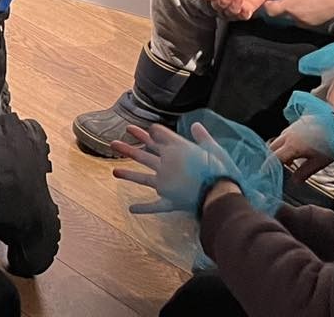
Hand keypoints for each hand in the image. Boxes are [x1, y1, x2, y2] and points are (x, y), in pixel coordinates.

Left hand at [111, 121, 240, 213]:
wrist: (219, 194)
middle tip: (113, 143)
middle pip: (143, 154)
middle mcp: (165, 164)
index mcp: (176, 150)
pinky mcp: (169, 199)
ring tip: (114, 172)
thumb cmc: (220, 170)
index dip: (149, 131)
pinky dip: (144, 208)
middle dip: (128, 148)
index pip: (158, 136)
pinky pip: (154, 205)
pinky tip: (131, 209)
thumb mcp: (214, 148)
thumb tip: (195, 125)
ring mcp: (165, 182)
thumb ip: (202, 137)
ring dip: (128, 174)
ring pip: (142, 178)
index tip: (140, 129)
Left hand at [262, 0, 333, 26]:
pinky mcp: (312, 24)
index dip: (268, 2)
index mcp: (289, 5)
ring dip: (291, 7)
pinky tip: (308, 3)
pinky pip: (300, 18)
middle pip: (279, 12)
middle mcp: (294, 16)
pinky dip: (300, 12)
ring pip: (290, 15)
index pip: (269, 10)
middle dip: (281, 3)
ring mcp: (303, 22)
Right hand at [269, 116, 333, 183]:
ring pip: (277, 140)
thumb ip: (305, 172)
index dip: (269, 166)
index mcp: (292, 146)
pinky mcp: (294, 124)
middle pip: (272, 148)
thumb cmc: (330, 143)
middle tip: (276, 168)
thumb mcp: (319, 162)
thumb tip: (295, 181)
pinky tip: (294, 148)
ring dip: (278, 150)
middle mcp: (287, 136)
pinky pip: (284, 135)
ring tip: (288, 160)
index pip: (275, 158)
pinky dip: (284, 143)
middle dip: (272, 158)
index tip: (266, 173)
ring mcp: (290, 129)